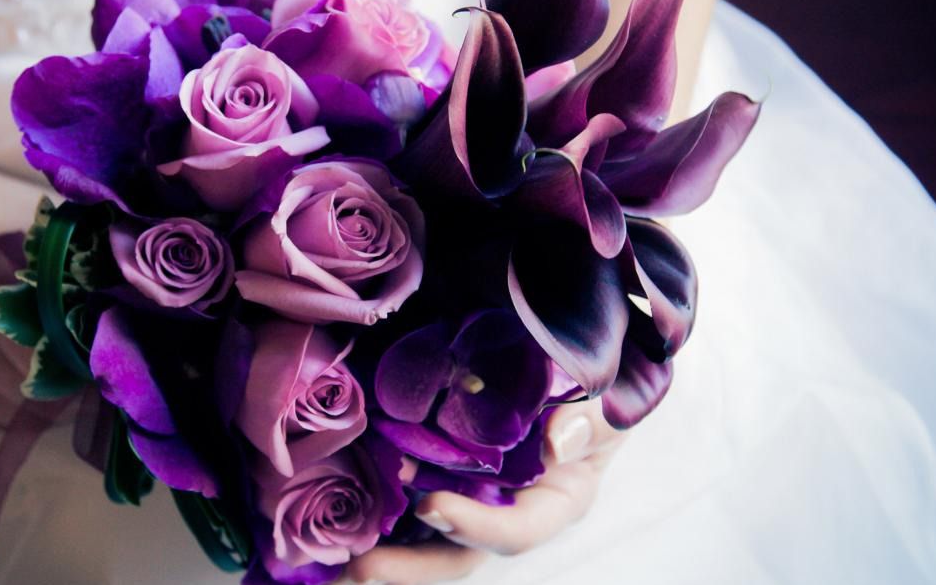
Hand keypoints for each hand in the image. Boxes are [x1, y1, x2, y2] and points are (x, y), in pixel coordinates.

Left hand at [345, 400, 625, 584]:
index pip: (517, 530)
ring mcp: (472, 497)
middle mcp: (507, 510)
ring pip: (424, 536)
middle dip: (409, 568)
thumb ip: (590, 420)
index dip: (476, 525)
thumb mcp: (607, 404)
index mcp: (554, 503)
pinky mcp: (443, 473)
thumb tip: (557, 442)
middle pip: (458, 553)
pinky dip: (372, 503)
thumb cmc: (597, 393)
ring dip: (380, 548)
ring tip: (329, 560)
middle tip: (359, 569)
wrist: (574, 370)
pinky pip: (405, 494)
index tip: (434, 508)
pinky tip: (331, 510)